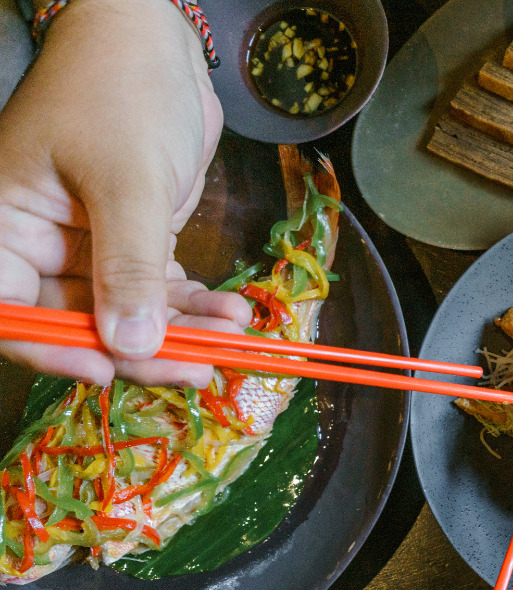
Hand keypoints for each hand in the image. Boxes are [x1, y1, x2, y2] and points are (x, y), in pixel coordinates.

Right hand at [0, 0, 248, 387]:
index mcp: (4, 227)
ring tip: (233, 340)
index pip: (12, 311)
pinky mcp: (134, 240)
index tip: (108, 370)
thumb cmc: (120, 91)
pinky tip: (234, 313)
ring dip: (182, 331)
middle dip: (143, 349)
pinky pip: (160, 289)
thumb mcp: (125, 180)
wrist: (154, 40)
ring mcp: (89, 246)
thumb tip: (130, 345)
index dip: (54, 349)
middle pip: (80, 323)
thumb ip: (128, 266)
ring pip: (128, 313)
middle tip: (200, 367)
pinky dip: (195, 305)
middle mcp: (39, 245)